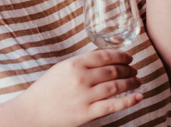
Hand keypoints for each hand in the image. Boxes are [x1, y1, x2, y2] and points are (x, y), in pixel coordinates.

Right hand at [15, 50, 142, 126]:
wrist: (32, 112)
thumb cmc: (45, 90)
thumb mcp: (61, 68)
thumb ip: (81, 63)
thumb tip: (104, 60)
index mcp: (74, 64)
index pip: (104, 56)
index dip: (121, 56)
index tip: (129, 57)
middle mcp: (81, 78)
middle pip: (113, 70)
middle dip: (128, 69)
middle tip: (134, 70)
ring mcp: (85, 96)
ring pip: (116, 86)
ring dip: (131, 83)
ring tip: (137, 81)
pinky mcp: (87, 113)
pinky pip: (112, 105)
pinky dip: (128, 101)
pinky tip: (138, 97)